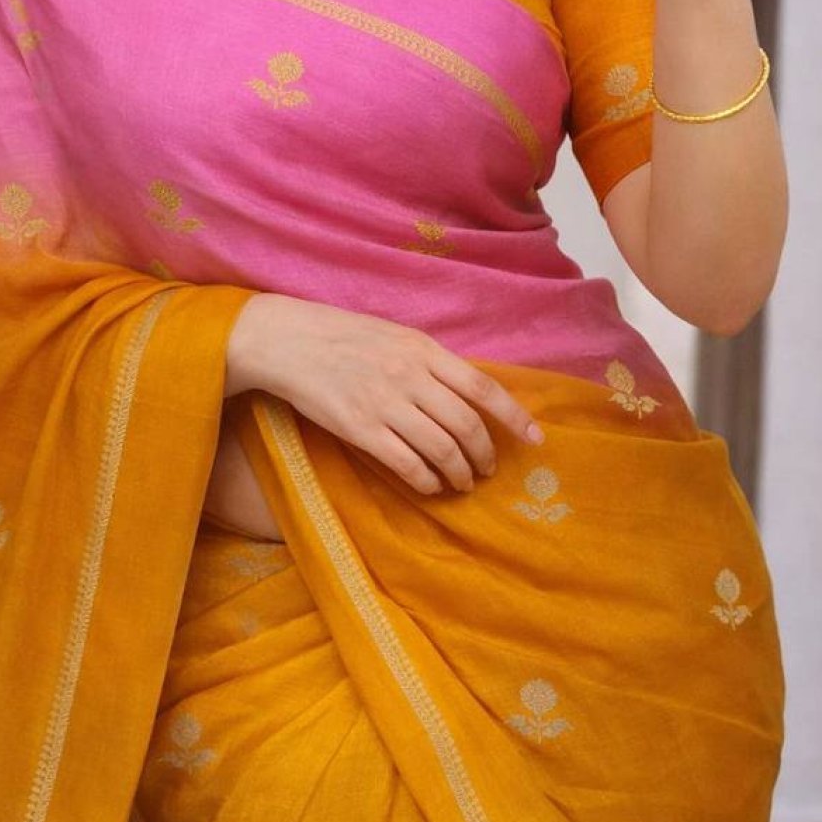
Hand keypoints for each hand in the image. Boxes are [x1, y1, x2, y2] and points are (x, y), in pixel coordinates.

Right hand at [226, 293, 542, 496]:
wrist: (287, 340)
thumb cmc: (341, 335)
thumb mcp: (395, 335)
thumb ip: (429, 361)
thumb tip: (465, 392)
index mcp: (423, 349)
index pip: (483, 387)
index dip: (514, 417)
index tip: (535, 439)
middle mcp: (410, 376)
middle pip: (466, 425)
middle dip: (484, 455)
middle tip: (487, 470)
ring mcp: (385, 403)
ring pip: (441, 449)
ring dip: (459, 473)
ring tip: (462, 482)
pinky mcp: (359, 429)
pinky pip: (406, 464)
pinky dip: (426, 480)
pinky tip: (429, 486)